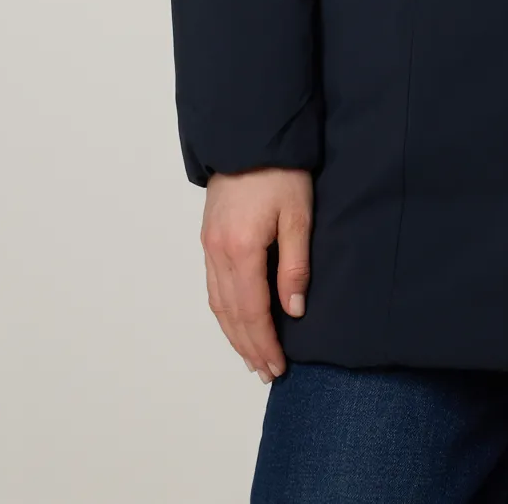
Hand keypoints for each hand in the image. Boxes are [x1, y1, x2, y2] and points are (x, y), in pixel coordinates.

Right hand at [200, 167, 313, 382]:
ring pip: (218, 304)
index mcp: (241, 249)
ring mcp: (209, 246)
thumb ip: (295, 266)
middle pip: (231, 314)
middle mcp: (218, 253)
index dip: (264, 342)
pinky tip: (236, 322)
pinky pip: (213, 286)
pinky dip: (225, 312)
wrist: (249, 136)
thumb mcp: (299, 215)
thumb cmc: (281, 171)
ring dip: (234, 334)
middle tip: (267, 372)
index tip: (277, 366)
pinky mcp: (208, 238)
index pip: (251, 311)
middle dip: (249, 347)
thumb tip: (294, 311)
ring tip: (252, 358)